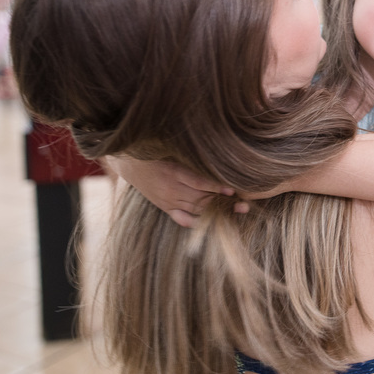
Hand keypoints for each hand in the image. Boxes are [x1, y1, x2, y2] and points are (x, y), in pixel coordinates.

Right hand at [109, 156, 237, 226]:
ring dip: (216, 211)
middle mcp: (171, 189)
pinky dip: (198, 222)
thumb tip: (218, 158)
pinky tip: (213, 223)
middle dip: (223, 202)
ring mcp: (168, 201)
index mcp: (173, 172)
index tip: (232, 190)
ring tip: (235, 212)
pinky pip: (183, 219)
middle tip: (243, 205)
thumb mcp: (173, 150)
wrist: (130, 163)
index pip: (198, 182)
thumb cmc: (155, 151)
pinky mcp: (165, 208)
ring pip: (195, 209)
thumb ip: (193, 156)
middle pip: (201, 198)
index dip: (216, 187)